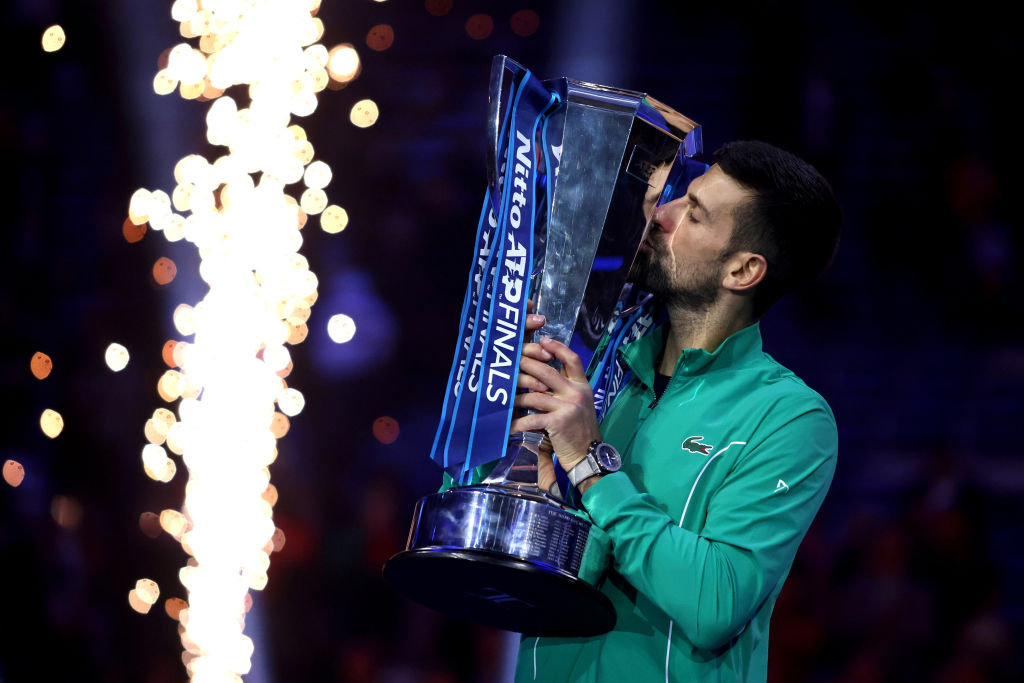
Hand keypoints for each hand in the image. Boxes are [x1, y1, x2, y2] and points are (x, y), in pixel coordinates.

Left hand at [509, 335, 601, 473]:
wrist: (588, 454)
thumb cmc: (580, 429)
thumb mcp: (580, 404)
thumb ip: (566, 389)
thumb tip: (543, 375)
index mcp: (582, 386)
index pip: (572, 359)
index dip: (557, 347)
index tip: (543, 340)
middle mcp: (576, 393)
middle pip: (546, 371)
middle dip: (525, 366)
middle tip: (511, 365)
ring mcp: (567, 406)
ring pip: (534, 395)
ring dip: (517, 398)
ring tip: (506, 399)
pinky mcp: (558, 422)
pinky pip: (531, 419)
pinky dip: (518, 423)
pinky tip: (509, 426)